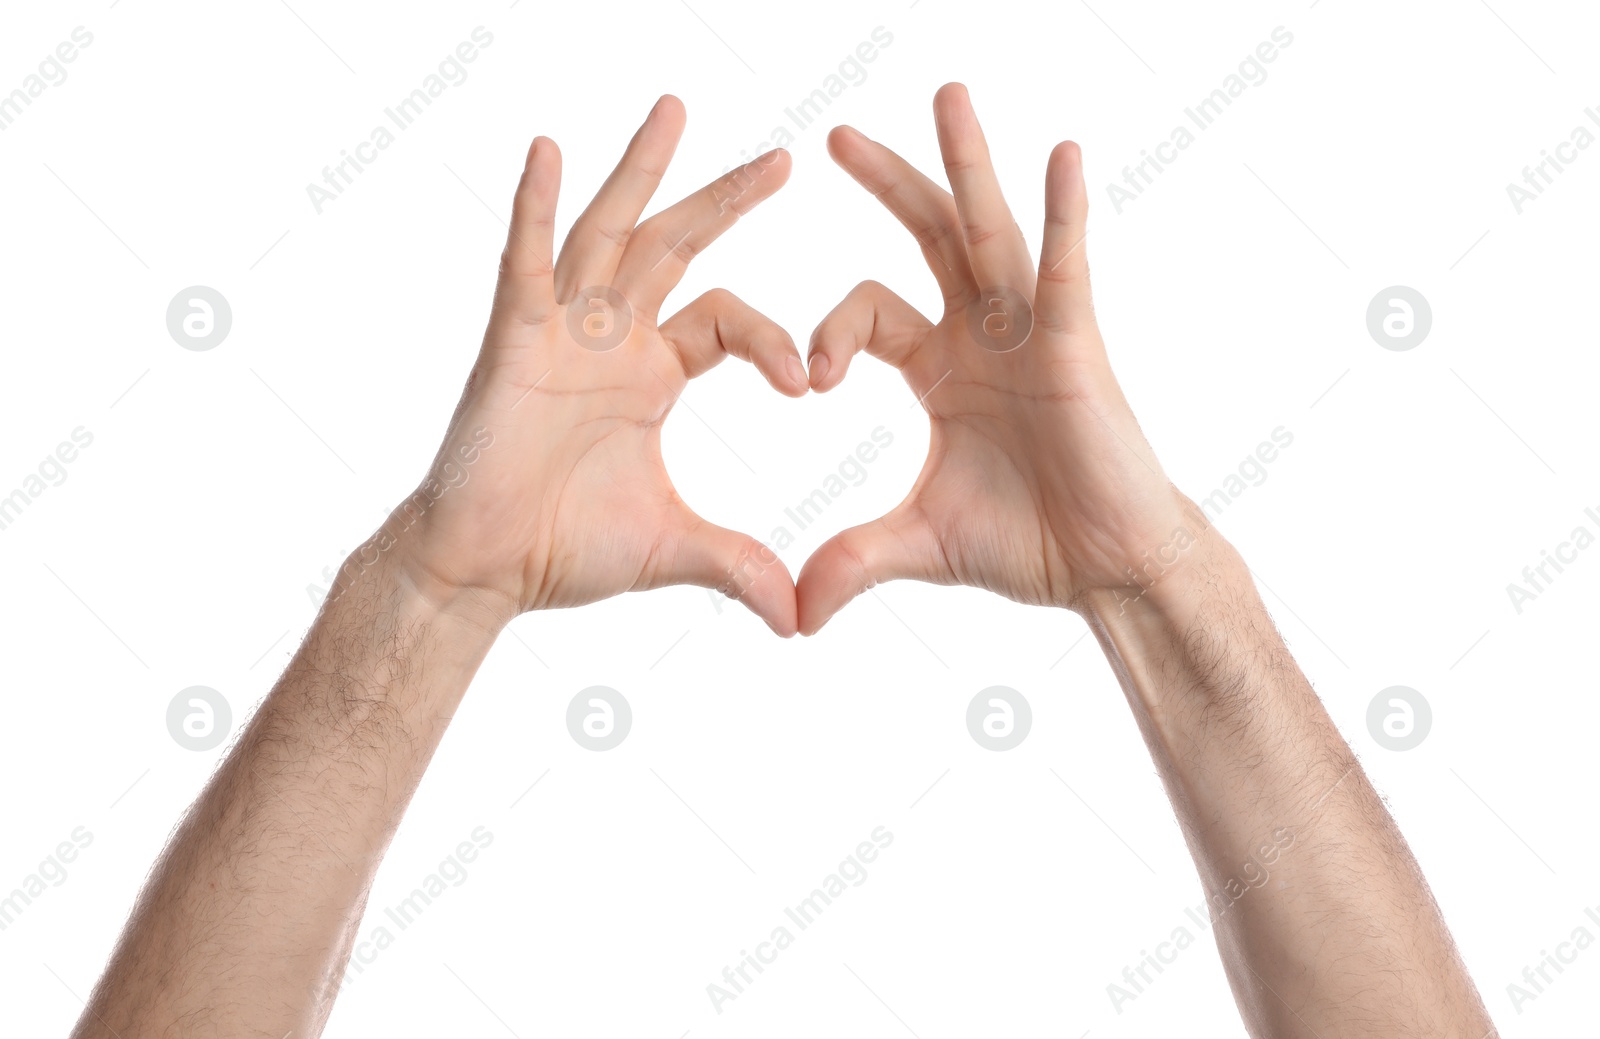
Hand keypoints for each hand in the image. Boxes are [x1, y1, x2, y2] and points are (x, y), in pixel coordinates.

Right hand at [380, 96, 805, 635]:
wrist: (486, 572)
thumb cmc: (565, 549)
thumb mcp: (675, 549)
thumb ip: (740, 566)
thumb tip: (801, 620)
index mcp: (651, 373)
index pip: (726, 321)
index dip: (771, 341)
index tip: (810, 383)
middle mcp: (610, 338)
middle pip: (675, 248)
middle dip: (726, 200)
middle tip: (785, 157)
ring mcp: (560, 332)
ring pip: (607, 233)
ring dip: (640, 172)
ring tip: (675, 111)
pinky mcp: (511, 341)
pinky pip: (523, 263)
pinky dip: (533, 208)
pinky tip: (547, 151)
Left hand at [796, 83, 1200, 633]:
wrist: (1106, 571)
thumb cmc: (1026, 544)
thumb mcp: (917, 544)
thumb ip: (850, 561)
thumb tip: (789, 617)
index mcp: (940, 368)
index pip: (868, 316)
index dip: (828, 334)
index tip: (808, 383)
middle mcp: (982, 334)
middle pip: (927, 237)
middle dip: (887, 183)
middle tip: (835, 137)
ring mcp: (1031, 331)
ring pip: (991, 229)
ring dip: (966, 162)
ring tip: (944, 94)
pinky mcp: (1077, 344)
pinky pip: (1067, 267)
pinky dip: (1066, 213)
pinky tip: (1063, 154)